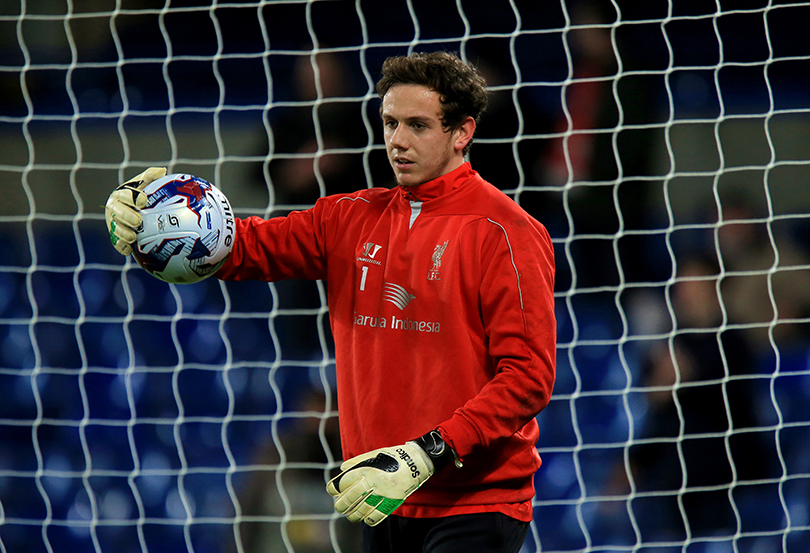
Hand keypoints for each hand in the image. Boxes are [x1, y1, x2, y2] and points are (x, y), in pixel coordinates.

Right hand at [104, 167, 166, 254]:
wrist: (139, 214)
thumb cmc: (144, 197)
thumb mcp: (147, 185)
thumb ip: (151, 177)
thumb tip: (162, 171)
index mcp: (121, 195)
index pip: (125, 194)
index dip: (133, 197)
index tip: (144, 201)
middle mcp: (114, 208)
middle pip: (117, 212)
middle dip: (126, 216)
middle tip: (139, 221)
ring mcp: (113, 223)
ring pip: (115, 228)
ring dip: (123, 233)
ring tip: (134, 236)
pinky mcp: (116, 238)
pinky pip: (116, 243)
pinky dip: (121, 246)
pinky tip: (129, 250)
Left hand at [326, 430, 458, 526]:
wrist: (416, 461)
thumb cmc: (394, 456)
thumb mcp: (374, 454)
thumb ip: (358, 461)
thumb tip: (342, 469)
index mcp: (367, 469)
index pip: (344, 482)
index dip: (334, 488)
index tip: (333, 491)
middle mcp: (373, 481)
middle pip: (350, 498)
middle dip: (341, 505)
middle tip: (339, 507)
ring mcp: (383, 493)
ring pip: (362, 509)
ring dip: (353, 515)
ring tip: (350, 516)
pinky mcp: (393, 501)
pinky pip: (378, 515)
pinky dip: (369, 519)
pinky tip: (365, 519)